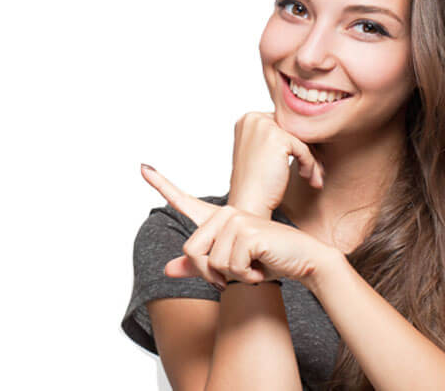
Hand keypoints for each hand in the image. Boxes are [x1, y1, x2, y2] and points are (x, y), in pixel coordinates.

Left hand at [141, 163, 337, 290]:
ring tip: (253, 267)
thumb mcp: (230, 265)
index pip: (183, 200)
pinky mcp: (248, 231)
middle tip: (236, 275)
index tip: (142, 167)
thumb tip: (167, 269)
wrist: (302, 260)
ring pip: (211, 263)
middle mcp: (226, 212)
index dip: (160, 183)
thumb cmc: (269, 261)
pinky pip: (229, 266)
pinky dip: (245, 276)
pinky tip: (261, 267)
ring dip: (232, 277)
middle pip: (192, 251)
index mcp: (221, 216)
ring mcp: (237, 219)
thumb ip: (201, 266)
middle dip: (211, 274)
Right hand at [227, 112, 325, 218]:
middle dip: (310, 151)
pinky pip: (304, 149)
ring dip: (313, 160)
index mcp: (249, 119)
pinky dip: (309, 164)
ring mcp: (264, 126)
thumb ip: (279, 136)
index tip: (308, 162)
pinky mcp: (277, 138)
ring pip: (302, 139)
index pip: (285, 125)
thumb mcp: (264, 152)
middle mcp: (254, 118)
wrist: (249, 203)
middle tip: (317, 170)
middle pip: (295, 129)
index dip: (299, 144)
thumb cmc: (257, 184)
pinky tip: (307, 177)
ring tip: (314, 176)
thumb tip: (309, 128)